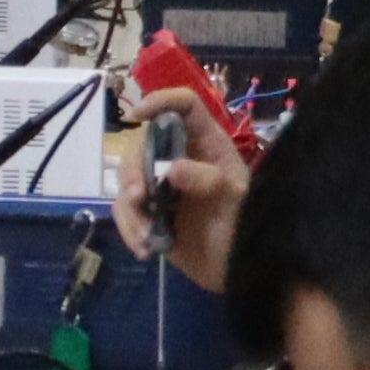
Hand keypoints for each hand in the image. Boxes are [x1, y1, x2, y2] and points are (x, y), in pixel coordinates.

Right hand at [107, 92, 250, 293]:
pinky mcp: (150, 212)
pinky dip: (129, 229)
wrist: (237, 268)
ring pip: (127, 180)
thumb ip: (206, 180)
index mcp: (206, 144)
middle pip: (142, 145)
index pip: (184, 107)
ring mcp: (162, 185)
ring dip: (131, 209)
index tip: (138, 115)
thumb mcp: (234, 199)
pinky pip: (126, 211)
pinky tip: (145, 249)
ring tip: (146, 237)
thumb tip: (170, 170)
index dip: (161, 101)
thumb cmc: (244, 226)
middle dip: (133, 170)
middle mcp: (180, 157)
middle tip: (139, 198)